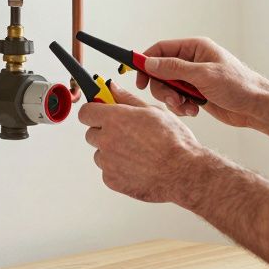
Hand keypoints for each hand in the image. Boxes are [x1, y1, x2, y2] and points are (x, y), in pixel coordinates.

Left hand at [79, 83, 220, 204]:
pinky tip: (137, 166)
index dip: (93, 111)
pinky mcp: (111, 180)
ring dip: (111, 152)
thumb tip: (112, 88)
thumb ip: (127, 99)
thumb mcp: (153, 111)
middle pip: (91, 134)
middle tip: (126, 134)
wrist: (183, 172)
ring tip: (136, 152)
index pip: (85, 112)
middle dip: (104, 132)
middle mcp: (107, 140)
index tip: (99, 113)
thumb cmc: (174, 142)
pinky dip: (118, 169)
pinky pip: (108, 171)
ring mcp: (107, 162)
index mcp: (114, 119)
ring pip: (100, 154)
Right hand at [136, 38, 268, 127]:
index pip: (161, 49)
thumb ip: (174, 68)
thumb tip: (149, 63)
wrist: (256, 107)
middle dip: (162, 88)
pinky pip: (178, 99)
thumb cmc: (238, 85)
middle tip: (172, 100)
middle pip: (161, 72)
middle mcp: (192, 61)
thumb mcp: (203, 75)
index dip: (147, 62)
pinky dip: (182, 107)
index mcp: (195, 48)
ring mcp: (194, 78)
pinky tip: (195, 111)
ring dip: (173, 100)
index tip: (139, 79)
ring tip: (187, 107)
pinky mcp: (197, 94)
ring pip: (168, 88)